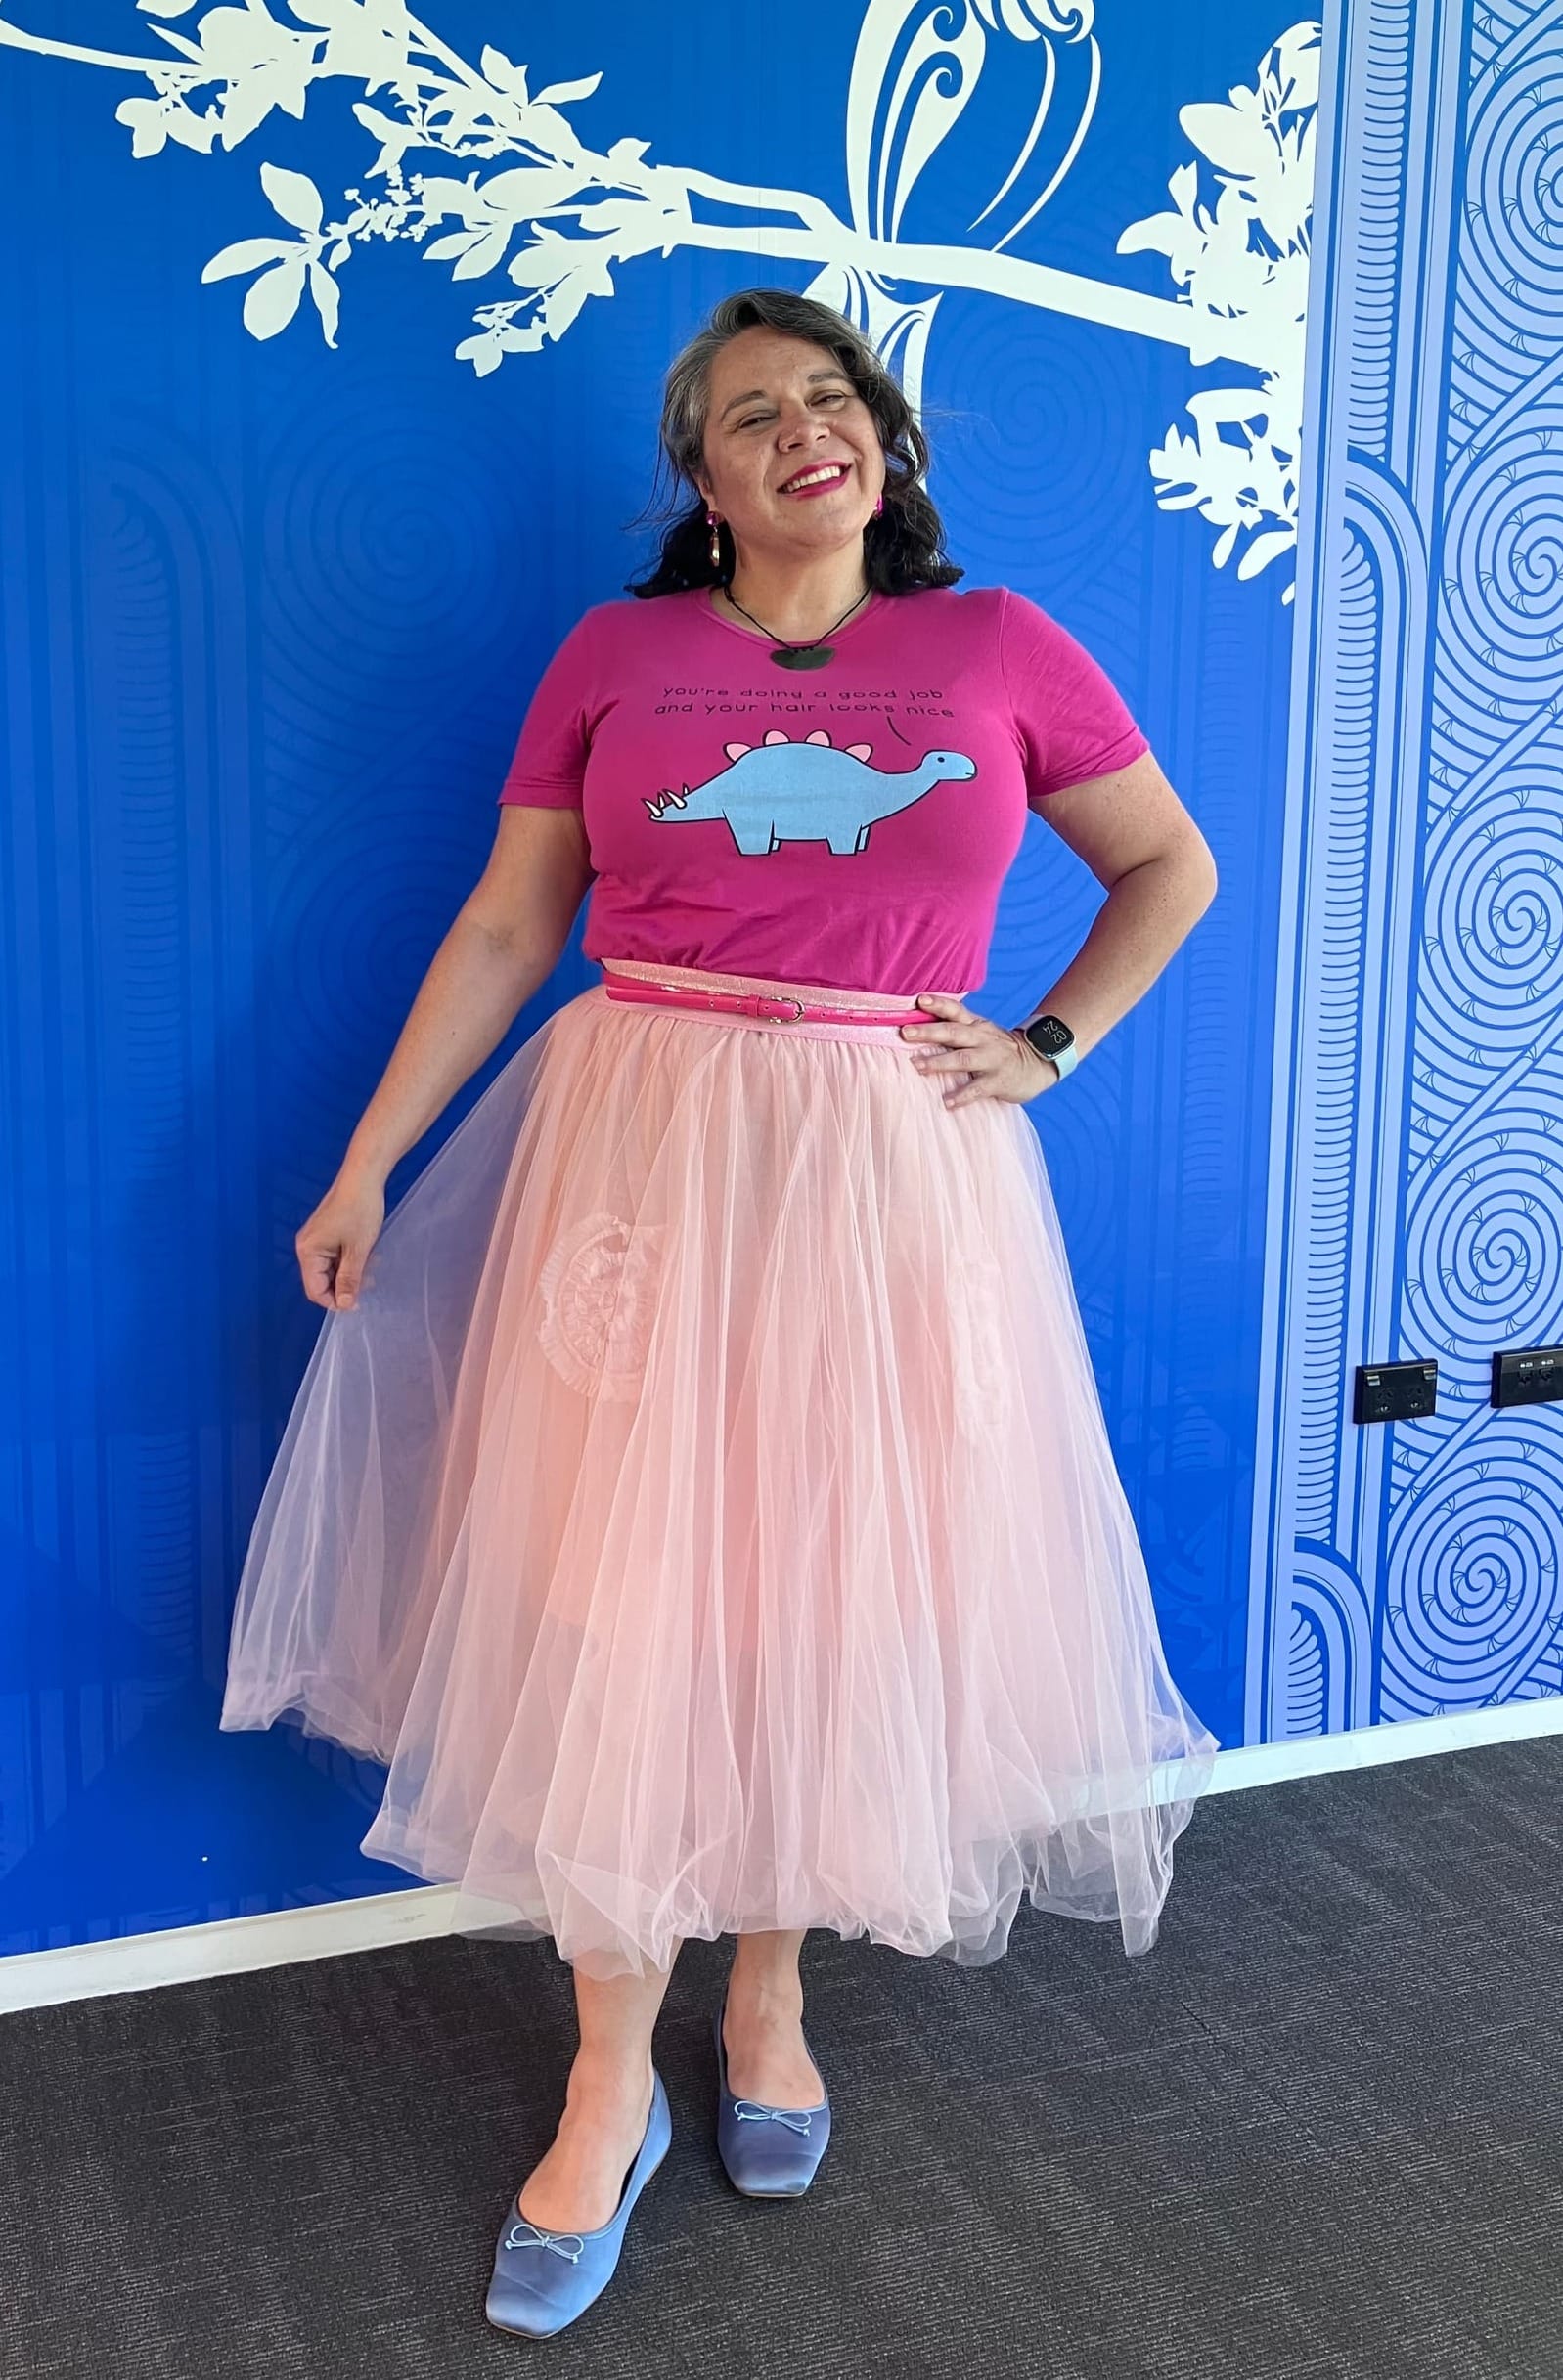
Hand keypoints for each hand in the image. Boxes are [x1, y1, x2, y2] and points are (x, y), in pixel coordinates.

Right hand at [295, 1172, 385, 1310]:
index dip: (335, 1301)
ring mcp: (316, 1239)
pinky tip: (367, 1255)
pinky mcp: (326, 1232)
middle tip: (369, 1282)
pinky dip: (350, 1260)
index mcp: (308, 1251)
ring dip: (350, 1272)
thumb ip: (349, 1280)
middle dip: (345, 1285)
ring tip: (371, 1266)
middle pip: (322, 1280)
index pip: (315, 1290)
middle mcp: (307, 1246)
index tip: (357, 1304)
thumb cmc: (360, 1210)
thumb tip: (343, 1305)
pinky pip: (335, 1256)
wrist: (364, 1177)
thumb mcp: (357, 1250)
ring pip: (331, 1269)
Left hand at [900, 993, 1058, 1108]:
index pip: (956, 1010)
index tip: (919, 999)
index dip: (938, 1004)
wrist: (1037, 1064)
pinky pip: (978, 1088)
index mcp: (976, 1025)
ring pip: (963, 1059)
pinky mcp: (999, 1081)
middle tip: (906, 1032)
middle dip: (929, 1031)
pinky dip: (962, 1095)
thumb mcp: (981, 1033)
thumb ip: (955, 1029)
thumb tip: (916, 1025)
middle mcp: (983, 1039)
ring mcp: (992, 1059)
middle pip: (954, 1032)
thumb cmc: (997, 1049)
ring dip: (939, 1062)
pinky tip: (947, 1102)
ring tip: (918, 1066)